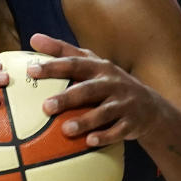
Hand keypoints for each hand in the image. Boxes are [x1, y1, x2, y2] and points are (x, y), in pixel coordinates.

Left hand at [28, 33, 163, 147]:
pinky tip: (90, 142)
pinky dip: (105, 136)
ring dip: (85, 121)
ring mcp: (123, 103)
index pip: (74, 64)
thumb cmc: (109, 84)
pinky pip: (118, 131)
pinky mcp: (132, 122)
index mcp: (99, 68)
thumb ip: (64, 53)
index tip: (31, 70)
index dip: (53, 66)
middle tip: (46, 107)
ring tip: (65, 130)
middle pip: (87, 89)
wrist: (149, 106)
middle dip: (67, 98)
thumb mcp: (92, 65)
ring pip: (103, 112)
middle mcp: (112, 83)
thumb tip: (34, 39)